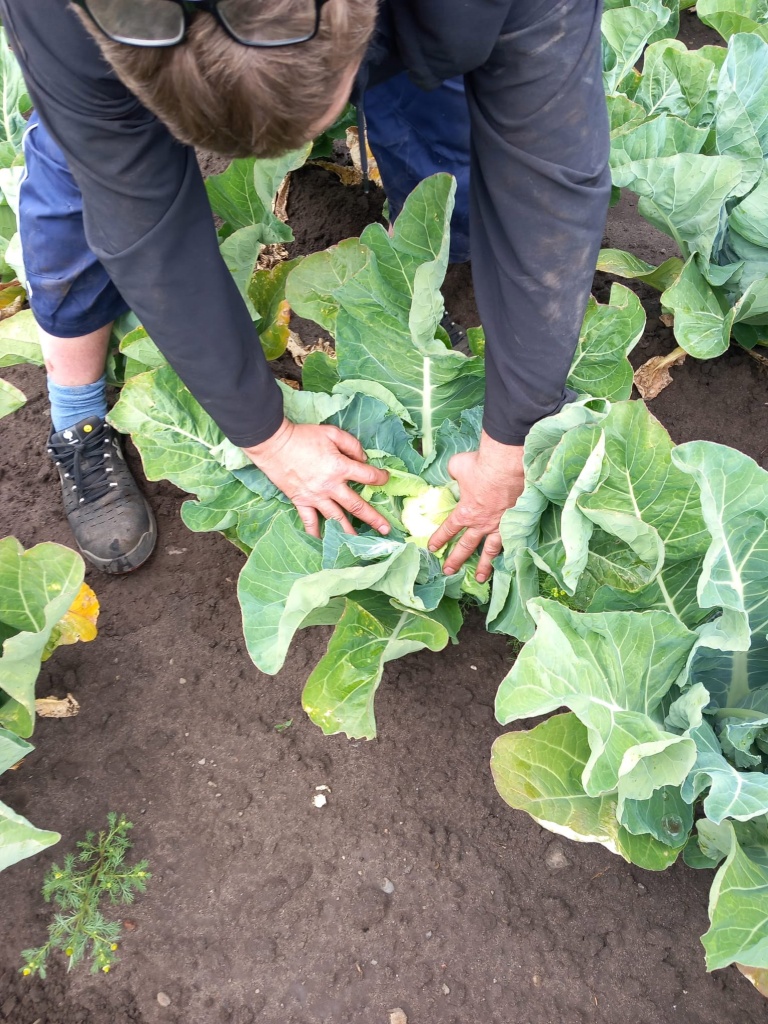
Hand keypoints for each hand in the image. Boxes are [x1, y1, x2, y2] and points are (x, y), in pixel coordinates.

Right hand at [243, 418, 390, 537]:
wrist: (274, 444)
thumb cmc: (303, 436)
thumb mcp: (332, 433)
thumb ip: (351, 445)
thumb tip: (363, 459)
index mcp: (340, 468)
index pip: (368, 476)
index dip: (380, 477)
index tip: (385, 479)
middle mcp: (331, 487)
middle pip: (356, 506)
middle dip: (373, 518)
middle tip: (386, 529)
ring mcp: (315, 497)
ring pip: (336, 519)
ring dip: (349, 532)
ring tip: (359, 544)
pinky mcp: (301, 502)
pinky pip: (310, 522)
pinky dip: (316, 534)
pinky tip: (323, 544)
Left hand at [428, 432, 524, 581]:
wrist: (507, 465)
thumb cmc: (481, 465)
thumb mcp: (458, 466)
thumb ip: (454, 473)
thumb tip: (455, 472)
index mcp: (465, 512)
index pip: (448, 529)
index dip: (439, 539)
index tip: (432, 548)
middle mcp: (481, 524)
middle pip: (465, 546)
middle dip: (456, 560)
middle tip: (448, 571)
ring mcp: (499, 525)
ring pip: (490, 551)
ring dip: (484, 566)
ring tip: (479, 578)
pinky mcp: (515, 522)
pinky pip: (511, 541)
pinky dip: (508, 552)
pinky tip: (508, 561)